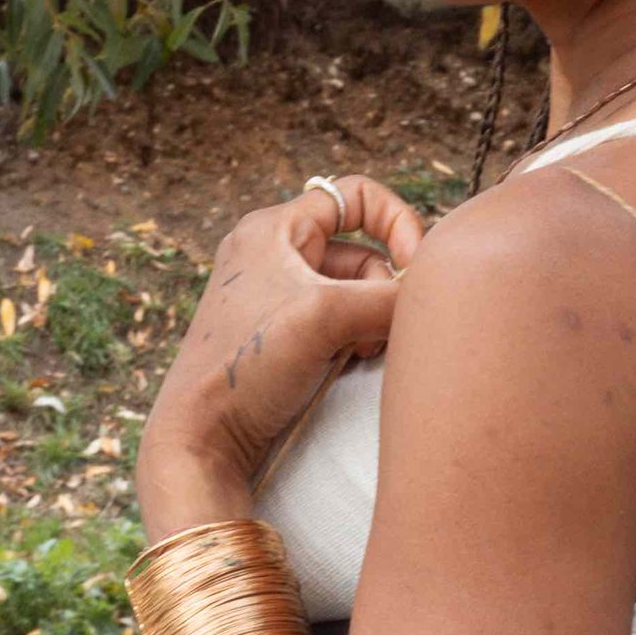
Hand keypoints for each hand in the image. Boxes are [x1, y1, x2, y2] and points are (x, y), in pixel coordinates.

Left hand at [138, 174, 428, 530]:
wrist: (201, 439)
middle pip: (361, 251)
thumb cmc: (246, 369)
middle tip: (387, 326)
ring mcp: (275, 297)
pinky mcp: (280, 336)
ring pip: (354, 292)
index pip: (356, 196)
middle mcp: (272, 254)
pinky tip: (352, 363)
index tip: (415, 267)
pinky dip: (356, 339)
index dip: (397, 221)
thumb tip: (434, 292)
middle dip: (383, 287)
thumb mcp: (326, 317)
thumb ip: (388, 295)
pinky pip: (338, 322)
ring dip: (372, 318)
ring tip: (364, 351)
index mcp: (273, 229)